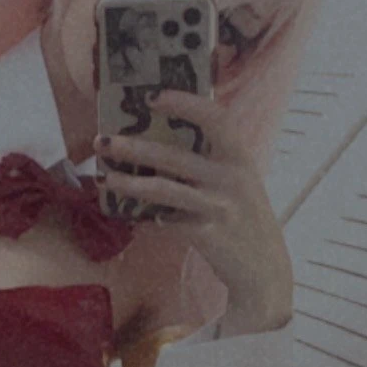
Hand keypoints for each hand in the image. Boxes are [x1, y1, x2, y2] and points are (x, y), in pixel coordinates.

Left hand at [94, 89, 292, 328]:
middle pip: (174, 156)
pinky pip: (166, 222)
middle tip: (102, 142)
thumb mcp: (238, 181)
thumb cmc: (245, 218)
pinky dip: (145, 218)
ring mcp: (219, 207)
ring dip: (128, 184)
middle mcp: (231, 178)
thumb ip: (211, 161)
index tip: (152, 96)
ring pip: (164, 190)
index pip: (215, 118)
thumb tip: (159, 143)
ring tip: (102, 179)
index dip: (184, 103)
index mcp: (240, 157)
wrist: (265, 269)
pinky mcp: (207, 234)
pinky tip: (129, 215)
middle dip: (133, 148)